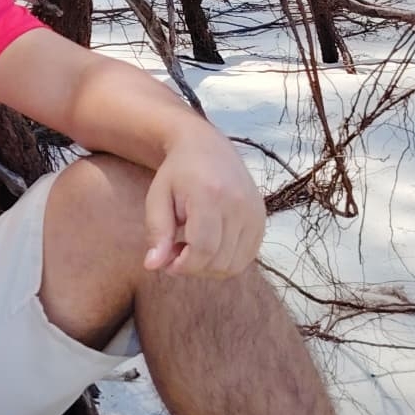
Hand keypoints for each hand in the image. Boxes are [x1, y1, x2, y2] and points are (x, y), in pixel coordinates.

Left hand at [143, 128, 265, 278]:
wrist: (206, 147)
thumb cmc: (176, 172)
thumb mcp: (157, 197)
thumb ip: (156, 231)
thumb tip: (152, 266)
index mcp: (210, 194)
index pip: (203, 248)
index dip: (183, 265)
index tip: (166, 263)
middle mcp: (238, 203)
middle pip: (219, 260)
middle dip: (193, 267)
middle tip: (175, 253)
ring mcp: (255, 212)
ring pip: (235, 264)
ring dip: (209, 267)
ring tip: (191, 249)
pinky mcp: (262, 218)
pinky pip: (247, 257)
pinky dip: (226, 261)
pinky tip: (210, 247)